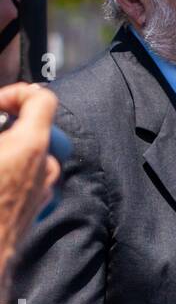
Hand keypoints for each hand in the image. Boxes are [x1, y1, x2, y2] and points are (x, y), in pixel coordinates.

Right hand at [0, 83, 59, 280]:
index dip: (16, 93)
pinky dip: (12, 175)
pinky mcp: (34, 209)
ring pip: (31, 157)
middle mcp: (44, 166)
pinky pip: (27, 181)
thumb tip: (0, 124)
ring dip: (10, 153)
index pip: (42, 99)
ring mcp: (42, 189)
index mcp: (30, 145)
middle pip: (35, 129)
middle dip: (9, 128)